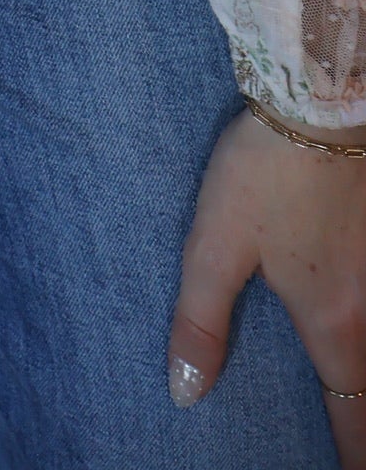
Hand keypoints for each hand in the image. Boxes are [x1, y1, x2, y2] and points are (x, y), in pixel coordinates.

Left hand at [171, 105, 365, 463]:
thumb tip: (185, 393)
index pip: (353, 416)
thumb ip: (200, 320)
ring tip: (358, 400)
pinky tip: (358, 322)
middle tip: (354, 447)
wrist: (321, 99)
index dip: (353, 456)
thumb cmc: (265, 171)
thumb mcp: (215, 244)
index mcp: (333, 323)